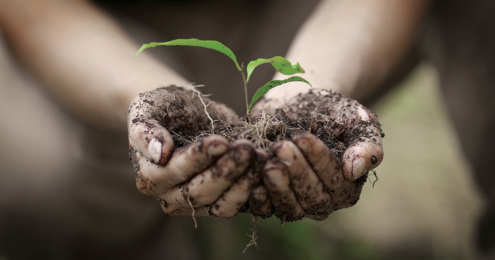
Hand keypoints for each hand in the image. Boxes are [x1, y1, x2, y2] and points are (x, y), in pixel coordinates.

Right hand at [128, 86, 260, 217]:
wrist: (186, 111)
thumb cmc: (163, 107)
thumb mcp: (147, 109)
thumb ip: (146, 131)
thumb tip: (160, 155)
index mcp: (149, 177)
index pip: (173, 172)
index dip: (197, 158)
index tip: (221, 141)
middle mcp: (171, 196)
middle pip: (199, 192)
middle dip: (225, 171)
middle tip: (247, 149)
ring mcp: (198, 203)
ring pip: (221, 205)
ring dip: (243, 184)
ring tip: (259, 158)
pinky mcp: (221, 200)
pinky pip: (238, 205)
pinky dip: (254, 191)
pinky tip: (266, 171)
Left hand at [250, 88, 383, 220]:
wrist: (299, 103)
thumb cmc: (333, 112)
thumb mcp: (358, 121)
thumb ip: (366, 145)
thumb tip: (354, 170)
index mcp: (346, 186)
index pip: (335, 180)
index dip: (319, 161)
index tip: (303, 137)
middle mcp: (322, 200)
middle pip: (312, 199)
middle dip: (297, 173)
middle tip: (282, 148)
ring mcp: (295, 201)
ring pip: (289, 208)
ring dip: (278, 188)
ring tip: (268, 163)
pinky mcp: (270, 196)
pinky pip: (265, 208)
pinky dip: (259, 198)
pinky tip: (252, 180)